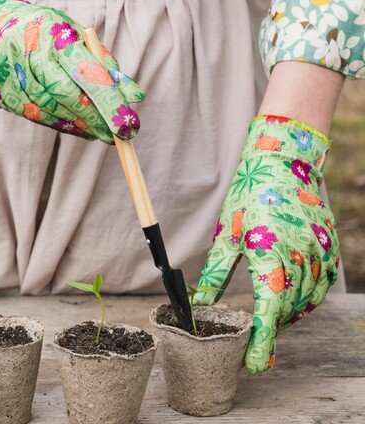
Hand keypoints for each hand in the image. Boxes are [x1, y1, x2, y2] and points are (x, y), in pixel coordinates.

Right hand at [0, 0, 143, 143]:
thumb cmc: (47, 32)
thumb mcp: (78, 37)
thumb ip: (105, 66)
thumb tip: (134, 98)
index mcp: (51, 33)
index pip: (84, 71)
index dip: (107, 101)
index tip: (127, 124)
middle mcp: (25, 51)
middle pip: (63, 94)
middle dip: (93, 118)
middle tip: (115, 136)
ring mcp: (5, 73)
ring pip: (46, 109)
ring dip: (76, 125)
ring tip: (97, 133)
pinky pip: (31, 115)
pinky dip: (56, 123)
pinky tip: (74, 126)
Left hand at [193, 116, 340, 373]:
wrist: (284, 164)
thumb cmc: (249, 197)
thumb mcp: (226, 234)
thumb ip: (215, 272)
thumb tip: (199, 302)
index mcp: (269, 257)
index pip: (268, 313)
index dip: (262, 344)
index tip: (254, 366)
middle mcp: (299, 260)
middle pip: (287, 311)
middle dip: (270, 330)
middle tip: (253, 342)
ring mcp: (319, 255)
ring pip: (306, 301)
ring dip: (287, 313)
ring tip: (267, 316)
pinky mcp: (329, 250)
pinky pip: (321, 286)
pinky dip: (305, 297)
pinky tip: (289, 295)